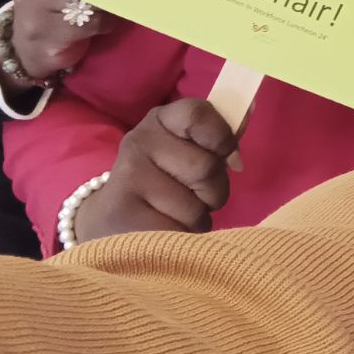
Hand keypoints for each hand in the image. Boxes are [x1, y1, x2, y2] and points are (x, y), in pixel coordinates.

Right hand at [73, 98, 237, 243]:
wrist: (110, 216)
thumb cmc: (165, 179)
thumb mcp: (188, 149)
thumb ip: (218, 140)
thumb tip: (243, 136)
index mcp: (161, 119)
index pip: (198, 114)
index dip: (222, 138)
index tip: (228, 157)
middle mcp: (139, 141)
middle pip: (206, 168)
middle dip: (216, 191)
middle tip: (199, 196)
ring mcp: (127, 177)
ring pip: (195, 208)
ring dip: (198, 219)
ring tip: (178, 214)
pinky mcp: (122, 213)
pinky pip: (177, 233)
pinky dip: (181, 239)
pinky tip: (164, 231)